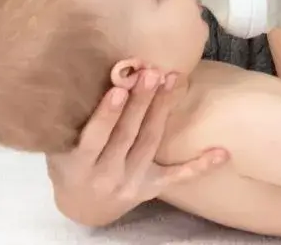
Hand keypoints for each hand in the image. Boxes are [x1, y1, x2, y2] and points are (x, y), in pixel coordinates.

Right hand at [45, 68, 226, 226]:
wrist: (82, 206)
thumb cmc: (69, 166)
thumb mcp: (59, 149)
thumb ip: (68, 124)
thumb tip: (77, 77)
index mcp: (79, 165)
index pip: (94, 138)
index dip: (107, 115)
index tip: (118, 89)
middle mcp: (106, 176)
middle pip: (127, 135)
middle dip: (141, 103)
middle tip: (152, 74)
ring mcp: (131, 183)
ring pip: (150, 143)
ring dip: (162, 111)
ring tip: (172, 80)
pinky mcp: (151, 189)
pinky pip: (177, 177)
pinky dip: (199, 166)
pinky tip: (221, 153)